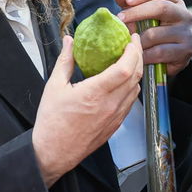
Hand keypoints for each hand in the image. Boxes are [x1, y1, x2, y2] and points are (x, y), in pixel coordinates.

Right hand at [32, 33, 142, 186]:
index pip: (125, 68)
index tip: (131, 39)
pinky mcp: (115, 125)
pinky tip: (123, 82)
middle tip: (133, 44)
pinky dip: (131, 88)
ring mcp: (115, 116)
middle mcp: (110, 105)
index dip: (133, 51)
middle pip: (136, 76)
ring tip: (130, 61)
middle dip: (139, 56)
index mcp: (95, 93)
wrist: (54, 152)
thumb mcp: (53, 86)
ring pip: (136, 89)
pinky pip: (130, 102)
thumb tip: (69, 42)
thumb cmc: (52, 122)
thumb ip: (65, 61)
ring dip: (137, 72)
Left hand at [114, 0, 191, 75]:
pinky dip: (144, 54)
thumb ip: (129, 3)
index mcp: (174, 2)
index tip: (127, 0)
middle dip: (137, 12)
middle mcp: (184, 14)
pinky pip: (158, 52)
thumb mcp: (140, 15)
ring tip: (128, 42)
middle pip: (161, 7)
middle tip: (120, 19)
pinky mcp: (186, 50)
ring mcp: (187, 33)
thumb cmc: (151, 31)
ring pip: (155, 34)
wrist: (167, 59)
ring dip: (137, 39)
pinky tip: (138, 55)